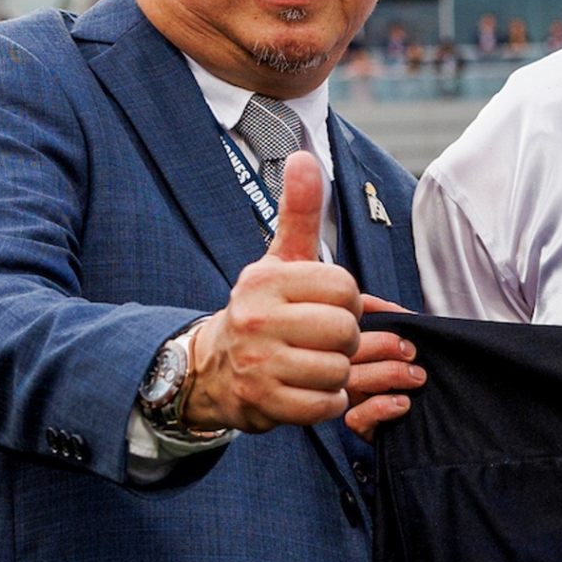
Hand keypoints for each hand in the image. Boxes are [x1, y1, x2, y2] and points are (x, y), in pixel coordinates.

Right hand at [183, 152, 362, 432]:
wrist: (215, 368)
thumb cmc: (263, 310)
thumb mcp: (278, 260)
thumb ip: (298, 211)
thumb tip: (304, 157)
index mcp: (266, 280)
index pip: (345, 288)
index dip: (346, 301)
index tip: (324, 305)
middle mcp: (257, 319)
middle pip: (345, 331)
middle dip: (344, 339)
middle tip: (323, 339)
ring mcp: (258, 363)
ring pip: (338, 370)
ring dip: (336, 372)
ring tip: (314, 363)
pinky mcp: (263, 403)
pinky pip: (327, 405)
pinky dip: (327, 401)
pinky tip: (308, 388)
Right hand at [345, 294, 425, 439]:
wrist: (451, 406)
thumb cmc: (428, 364)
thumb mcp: (415, 335)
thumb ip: (393, 315)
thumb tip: (363, 301)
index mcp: (357, 347)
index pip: (344, 326)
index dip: (367, 322)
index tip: (399, 326)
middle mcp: (349, 370)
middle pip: (346, 351)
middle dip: (383, 346)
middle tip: (412, 354)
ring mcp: (353, 398)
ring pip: (351, 380)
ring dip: (389, 374)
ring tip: (417, 378)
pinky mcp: (362, 425)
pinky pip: (354, 416)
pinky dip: (381, 407)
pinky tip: (404, 403)